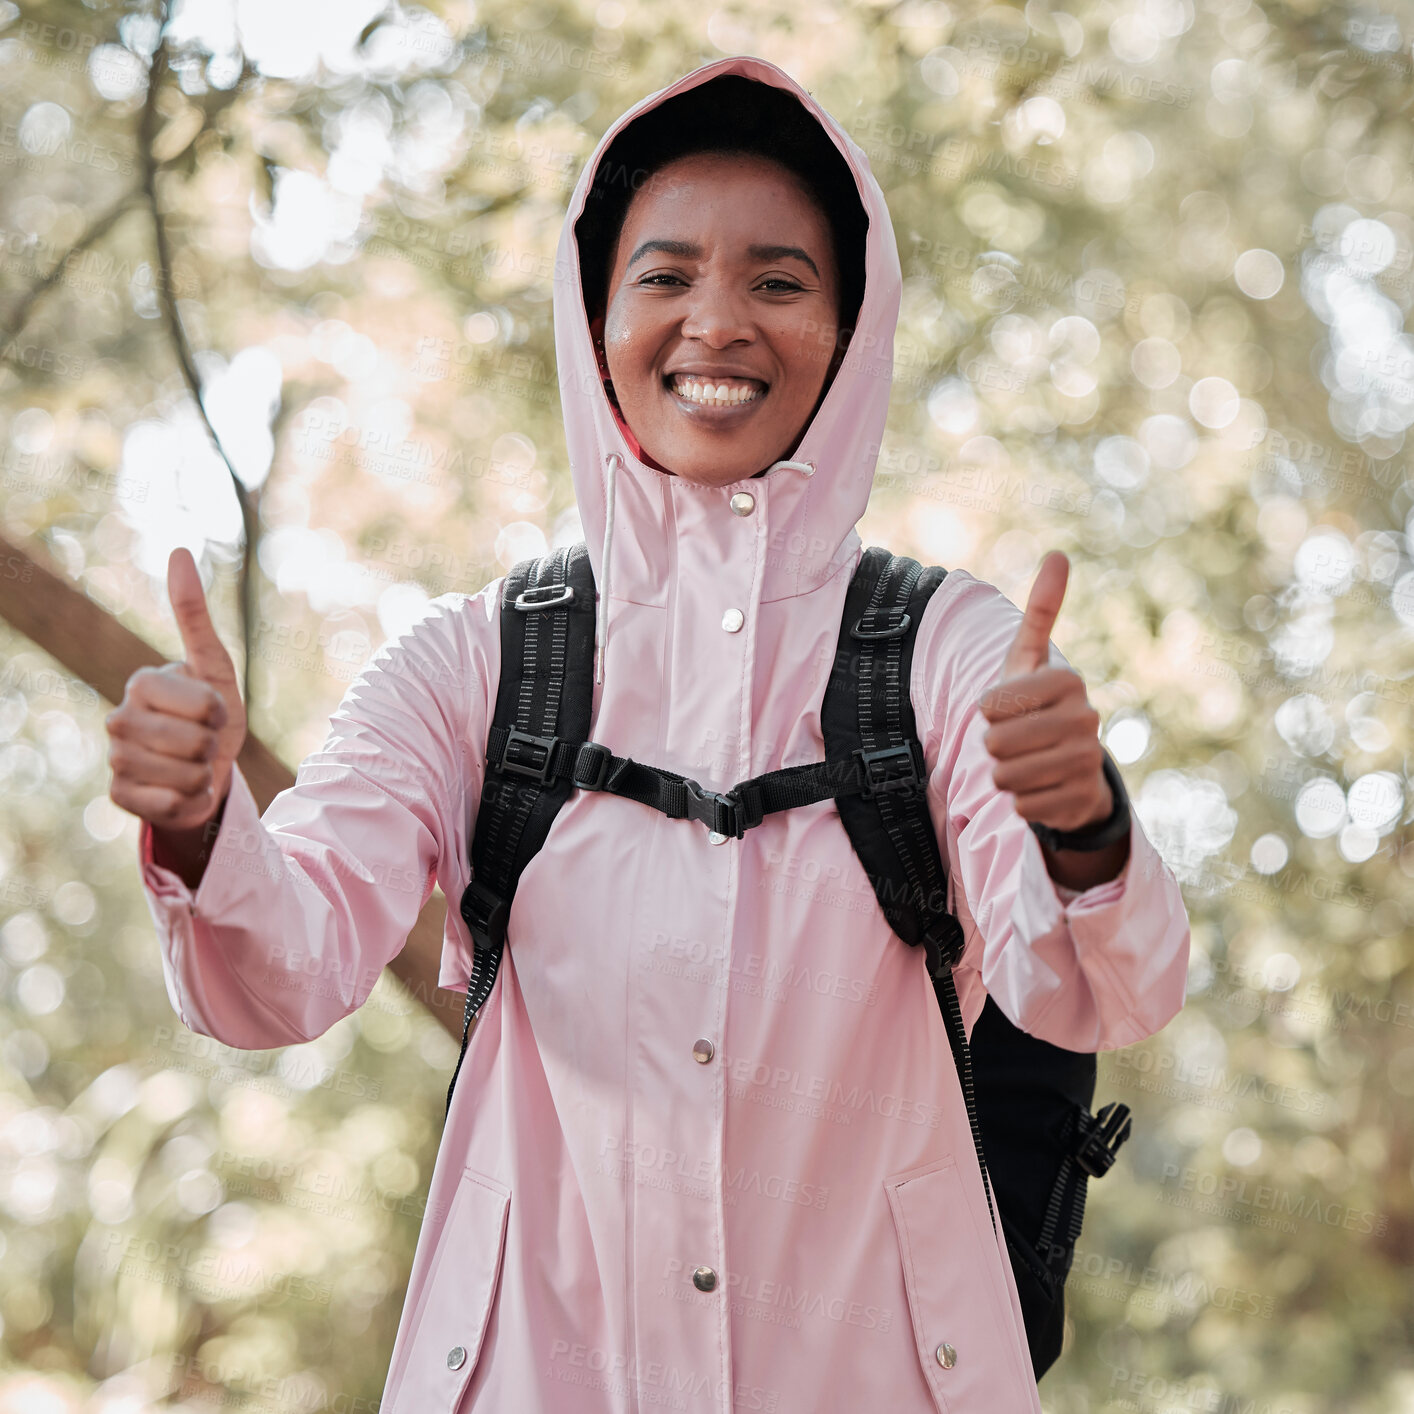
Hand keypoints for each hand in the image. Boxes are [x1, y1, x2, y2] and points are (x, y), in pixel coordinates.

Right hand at [106, 547, 246, 831]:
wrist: (204, 771)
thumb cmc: (212, 717)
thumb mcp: (217, 669)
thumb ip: (195, 616)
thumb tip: (179, 549)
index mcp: (144, 682)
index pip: (205, 705)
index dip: (221, 713)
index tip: (214, 711)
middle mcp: (119, 718)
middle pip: (195, 741)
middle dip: (214, 746)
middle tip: (204, 742)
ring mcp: (115, 758)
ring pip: (185, 775)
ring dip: (203, 774)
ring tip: (193, 765)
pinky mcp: (119, 795)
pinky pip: (171, 804)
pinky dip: (190, 801)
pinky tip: (181, 792)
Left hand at [977, 551, 1111, 833]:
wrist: (1072, 767)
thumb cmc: (1037, 706)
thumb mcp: (1030, 659)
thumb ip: (1041, 612)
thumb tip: (1058, 554)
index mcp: (1068, 681)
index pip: (991, 705)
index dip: (988, 710)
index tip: (1007, 707)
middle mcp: (1086, 719)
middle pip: (996, 744)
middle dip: (993, 746)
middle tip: (1015, 740)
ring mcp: (1088, 761)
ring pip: (1005, 777)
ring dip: (1004, 774)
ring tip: (1026, 763)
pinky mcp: (1081, 800)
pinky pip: (1021, 805)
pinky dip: (1021, 801)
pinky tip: (1041, 789)